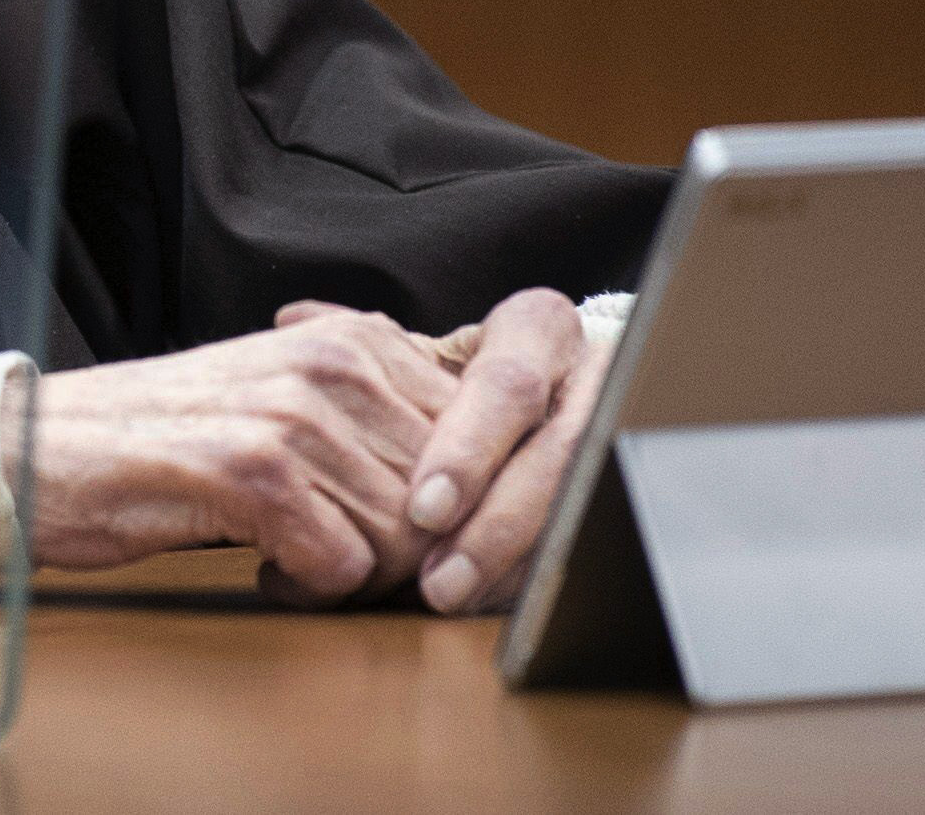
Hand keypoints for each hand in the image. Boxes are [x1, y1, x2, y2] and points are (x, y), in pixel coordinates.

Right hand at [21, 309, 462, 605]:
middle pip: (448, 496)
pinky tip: (267, 566)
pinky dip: (311, 589)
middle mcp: (333, 365)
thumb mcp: (283, 391)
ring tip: (295, 556)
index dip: (454, 508)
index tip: (406, 534)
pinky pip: (345, 567)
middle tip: (340, 556)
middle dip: (408, 550)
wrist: (46, 447)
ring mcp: (295, 415)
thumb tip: (476, 473)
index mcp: (352, 340)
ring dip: (355, 572)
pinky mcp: (253, 472)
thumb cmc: (165, 434)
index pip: (477, 441)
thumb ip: (375, 409)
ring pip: (405, 538)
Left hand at [372, 287, 606, 613]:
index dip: (467, 450)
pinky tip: (491, 604)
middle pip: (557, 454)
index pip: (507, 386)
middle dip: (496, 523)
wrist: (555, 395)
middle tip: (437, 578)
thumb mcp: (430, 354)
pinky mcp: (631, 484)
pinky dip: (537, 574)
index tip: (422, 509)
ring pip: (582, 502)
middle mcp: (592, 377)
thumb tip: (293, 321)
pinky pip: (596, 536)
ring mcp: (624, 434)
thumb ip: (367, 345)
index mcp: (538, 329)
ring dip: (515, 559)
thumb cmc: (469, 378)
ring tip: (452, 598)